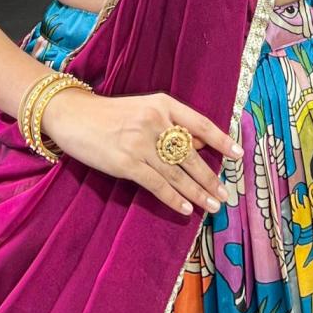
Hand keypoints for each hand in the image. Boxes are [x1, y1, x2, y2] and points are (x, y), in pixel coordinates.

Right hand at [42, 87, 242, 216]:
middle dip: (210, 178)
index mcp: (163, 103)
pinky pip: (157, 184)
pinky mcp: (127, 162)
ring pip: (177, 173)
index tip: (238, 155)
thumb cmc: (111, 114)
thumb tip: (200, 145)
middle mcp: (155, 121)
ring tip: (213, 205)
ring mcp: (141, 142)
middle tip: (225, 194)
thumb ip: (171, 125)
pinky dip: (173, 198)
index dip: (221, 140)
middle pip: (191, 155)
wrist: (74, 116)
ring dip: (197, 192)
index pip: (200, 123)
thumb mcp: (144, 110)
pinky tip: (185, 209)